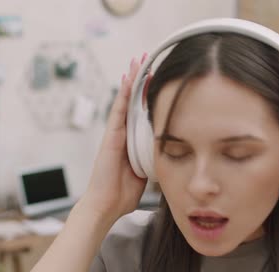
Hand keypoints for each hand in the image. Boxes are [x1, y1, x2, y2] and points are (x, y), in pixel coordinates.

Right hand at [81, 54, 148, 221]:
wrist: (107, 205)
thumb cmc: (124, 193)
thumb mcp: (146, 173)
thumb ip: (155, 160)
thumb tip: (172, 156)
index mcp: (132, 141)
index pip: (142, 112)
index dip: (148, 94)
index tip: (158, 78)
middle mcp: (123, 133)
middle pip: (133, 101)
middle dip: (140, 80)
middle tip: (147, 58)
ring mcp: (116, 133)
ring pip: (125, 100)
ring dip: (132, 80)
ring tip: (138, 60)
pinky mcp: (111, 136)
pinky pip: (118, 110)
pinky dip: (124, 94)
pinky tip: (129, 79)